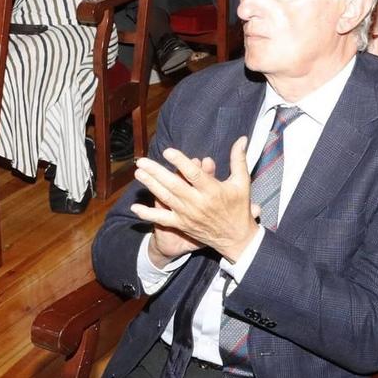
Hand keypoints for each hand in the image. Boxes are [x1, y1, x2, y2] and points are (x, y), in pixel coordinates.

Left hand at [130, 138, 259, 262]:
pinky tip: (135, 208)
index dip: (180, 162)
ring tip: (138, 173)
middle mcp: (198, 202)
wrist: (236, 238)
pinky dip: (148, 214)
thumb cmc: (238, 207)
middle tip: (142, 161)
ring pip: (166, 198)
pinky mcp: (181, 224)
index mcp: (212, 190)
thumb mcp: (242, 182)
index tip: (167, 151)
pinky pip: (162, 219)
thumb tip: (242, 139)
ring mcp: (187, 214)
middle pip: (174, 185)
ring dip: (150, 185)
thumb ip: (239, 160)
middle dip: (156, 172)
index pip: (193, 174)